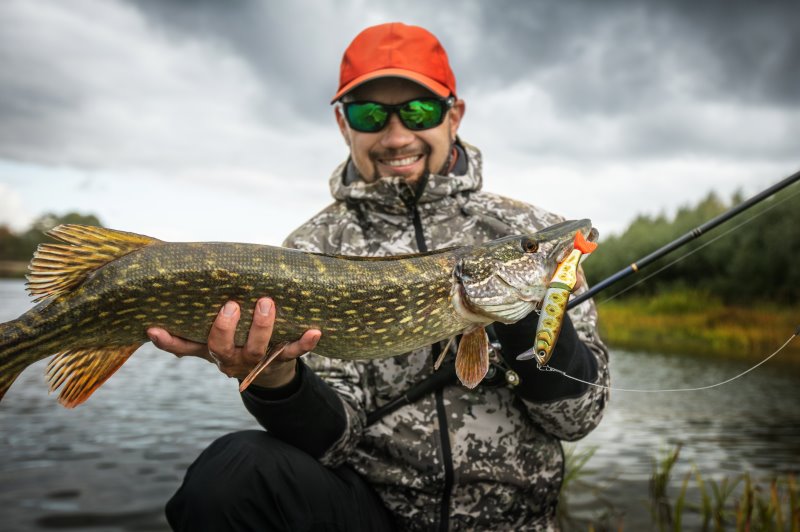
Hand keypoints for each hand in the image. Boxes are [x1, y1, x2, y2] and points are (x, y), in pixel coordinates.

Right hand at [147, 297, 320, 388]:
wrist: (270, 374)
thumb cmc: (235, 346)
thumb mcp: (209, 341)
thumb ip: (186, 333)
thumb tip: (151, 319)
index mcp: (212, 351)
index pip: (185, 347)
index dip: (169, 341)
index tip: (155, 327)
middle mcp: (231, 359)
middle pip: (223, 348)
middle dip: (225, 328)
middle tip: (231, 305)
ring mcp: (257, 361)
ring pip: (256, 349)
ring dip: (261, 327)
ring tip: (266, 303)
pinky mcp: (282, 360)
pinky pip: (294, 353)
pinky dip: (305, 343)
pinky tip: (314, 331)